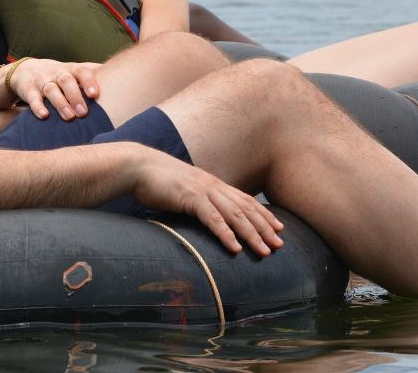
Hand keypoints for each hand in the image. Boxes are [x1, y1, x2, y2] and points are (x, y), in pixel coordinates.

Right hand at [9, 59, 100, 120]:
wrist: (26, 70)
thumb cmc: (58, 75)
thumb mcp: (74, 71)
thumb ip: (93, 74)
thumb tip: (121, 76)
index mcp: (70, 69)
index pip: (81, 71)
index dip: (89, 82)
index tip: (95, 95)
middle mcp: (56, 73)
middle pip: (66, 80)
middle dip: (75, 96)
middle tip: (83, 112)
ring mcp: (41, 80)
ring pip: (50, 89)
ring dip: (60, 103)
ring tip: (69, 117)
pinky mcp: (28, 89)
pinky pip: (32, 97)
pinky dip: (38, 106)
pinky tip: (44, 115)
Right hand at [131, 148, 283, 256]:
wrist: (138, 166)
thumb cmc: (158, 180)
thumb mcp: (184, 188)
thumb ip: (198, 199)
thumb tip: (206, 213)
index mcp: (212, 183)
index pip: (245, 200)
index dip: (263, 215)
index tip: (279, 229)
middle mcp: (212, 185)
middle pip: (245, 208)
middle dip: (264, 228)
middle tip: (280, 246)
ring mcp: (202, 190)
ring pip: (234, 215)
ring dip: (251, 234)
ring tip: (264, 251)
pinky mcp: (190, 197)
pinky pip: (212, 218)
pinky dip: (225, 234)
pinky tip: (234, 248)